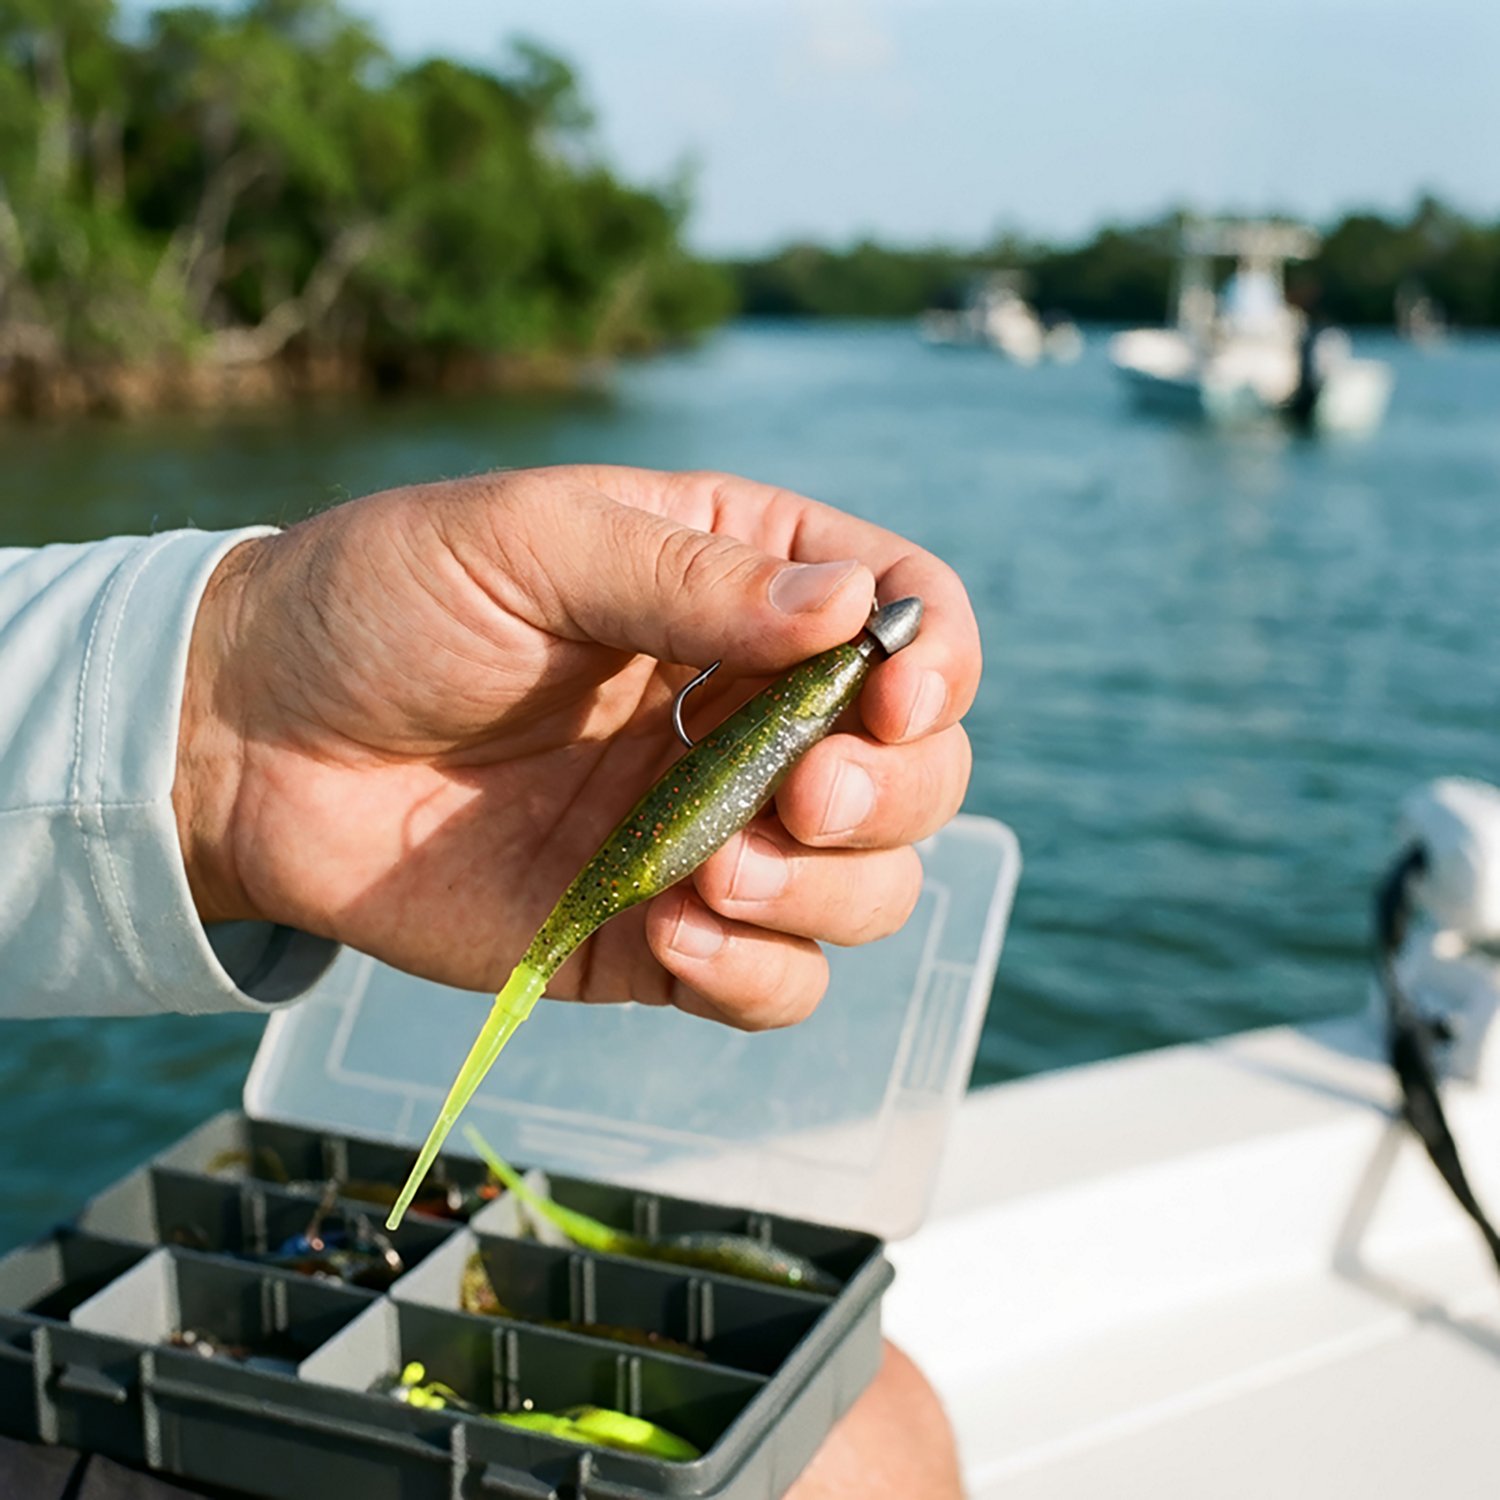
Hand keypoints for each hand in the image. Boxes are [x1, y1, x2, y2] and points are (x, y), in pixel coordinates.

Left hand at [175, 466, 977, 1027]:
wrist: (249, 741)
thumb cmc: (381, 605)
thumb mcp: (527, 543)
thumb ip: (688, 576)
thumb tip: (852, 613)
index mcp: (737, 588)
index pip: (905, 614)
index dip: (937, 660)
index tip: (893, 696)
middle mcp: (746, 714)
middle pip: (915, 769)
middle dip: (891, 793)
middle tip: (803, 796)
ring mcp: (709, 831)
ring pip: (869, 887)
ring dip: (832, 892)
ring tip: (715, 872)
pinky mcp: (652, 935)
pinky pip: (776, 984)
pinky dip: (762, 976)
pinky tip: (677, 934)